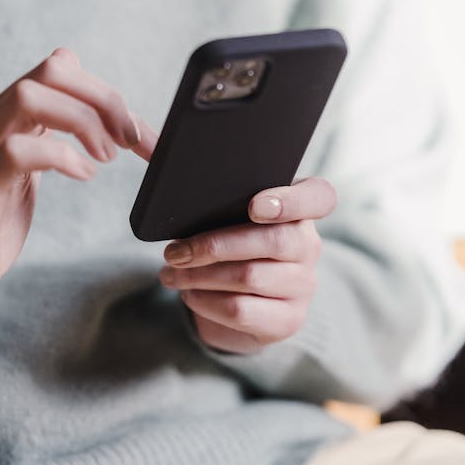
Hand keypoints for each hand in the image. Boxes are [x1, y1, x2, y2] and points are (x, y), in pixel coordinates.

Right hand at [0, 48, 157, 331]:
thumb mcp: (25, 176)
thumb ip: (50, 143)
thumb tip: (101, 127)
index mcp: (4, 116)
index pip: (62, 70)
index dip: (109, 95)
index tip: (141, 136)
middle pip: (52, 70)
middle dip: (104, 99)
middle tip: (131, 141)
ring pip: (31, 95)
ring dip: (83, 121)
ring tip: (105, 158)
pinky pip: (18, 150)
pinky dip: (60, 156)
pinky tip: (82, 175)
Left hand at [158, 178, 336, 353]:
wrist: (241, 310)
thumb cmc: (227, 250)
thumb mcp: (219, 216)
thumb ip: (196, 184)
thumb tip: (143, 143)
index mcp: (299, 210)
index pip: (320, 196)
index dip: (292, 200)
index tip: (256, 205)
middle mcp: (309, 246)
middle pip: (272, 239)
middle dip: (213, 244)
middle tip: (173, 251)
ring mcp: (302, 286)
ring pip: (249, 276)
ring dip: (198, 275)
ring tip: (170, 272)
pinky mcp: (287, 321)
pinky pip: (241, 309)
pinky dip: (205, 301)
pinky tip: (189, 294)